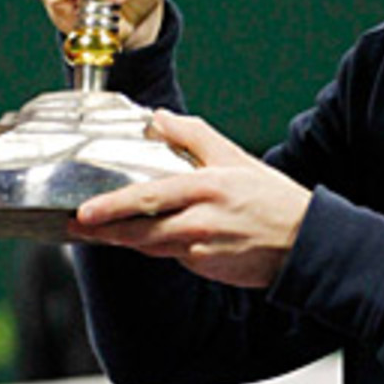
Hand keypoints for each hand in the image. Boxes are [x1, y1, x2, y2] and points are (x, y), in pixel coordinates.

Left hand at [73, 110, 311, 287]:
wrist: (305, 242)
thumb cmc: (272, 198)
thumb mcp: (235, 157)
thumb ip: (194, 135)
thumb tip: (159, 117)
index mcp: (205, 188)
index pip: (149, 196)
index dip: (113, 206)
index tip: (86, 211)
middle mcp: (199, 220)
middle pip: (140, 229)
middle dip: (105, 229)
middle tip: (78, 225)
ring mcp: (201, 248)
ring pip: (151, 245)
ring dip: (124, 239)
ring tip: (101, 231)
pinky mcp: (205, 266)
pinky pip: (172, 255)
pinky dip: (157, 246)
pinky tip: (148, 238)